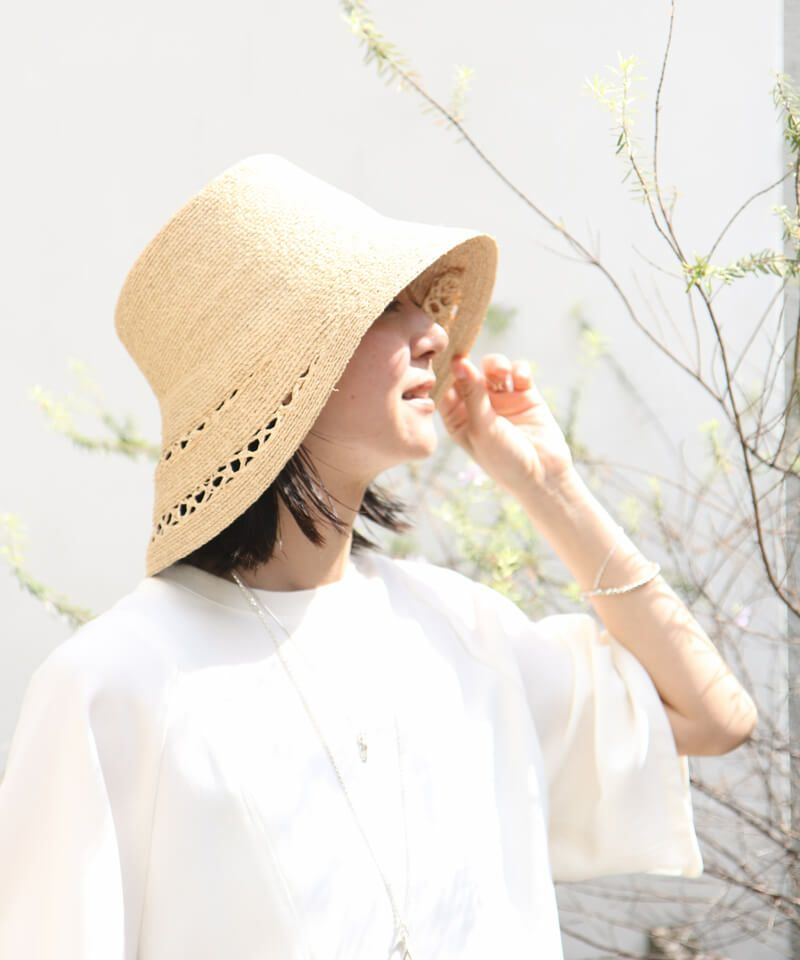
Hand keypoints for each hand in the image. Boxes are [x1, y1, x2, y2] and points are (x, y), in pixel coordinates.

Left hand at [438, 352, 575, 495]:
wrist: (543, 475)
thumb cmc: (504, 459)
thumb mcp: (482, 427)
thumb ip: (471, 393)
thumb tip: (458, 361)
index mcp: (458, 418)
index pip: (445, 389)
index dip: (443, 371)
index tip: (443, 355)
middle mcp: (478, 406)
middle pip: (469, 373)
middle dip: (469, 363)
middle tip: (465, 355)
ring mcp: (502, 399)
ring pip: (493, 369)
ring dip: (496, 364)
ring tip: (500, 371)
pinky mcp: (525, 395)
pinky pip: (518, 372)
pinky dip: (518, 370)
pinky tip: (520, 378)